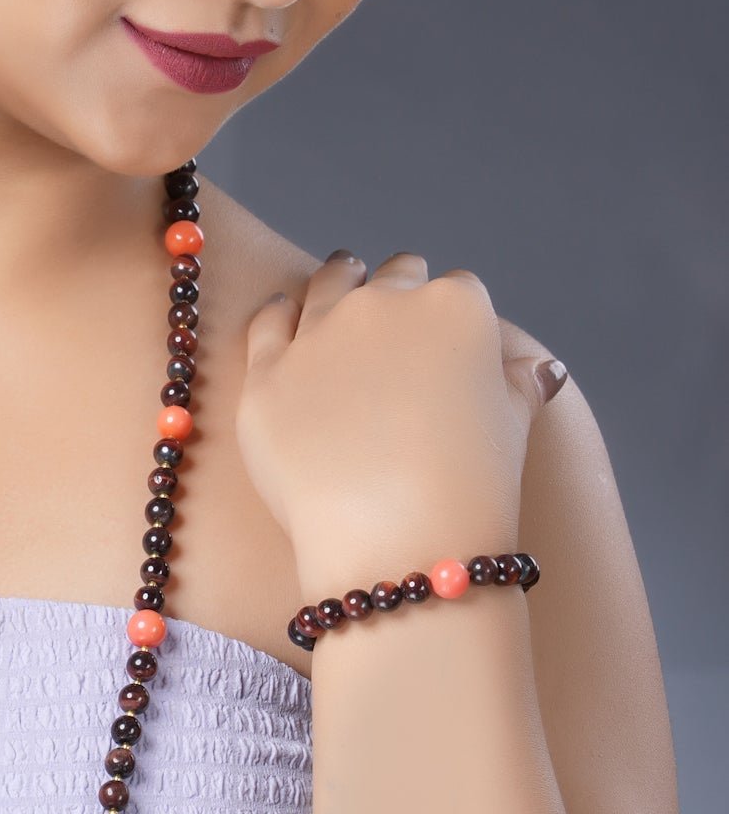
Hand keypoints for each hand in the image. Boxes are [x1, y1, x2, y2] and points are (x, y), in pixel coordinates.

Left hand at [236, 250, 568, 589]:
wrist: (398, 538)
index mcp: (455, 308)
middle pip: (394, 275)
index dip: (454, 309)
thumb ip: (521, 385)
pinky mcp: (268, 371)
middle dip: (399, 286)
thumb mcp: (513, 427)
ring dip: (338, 282)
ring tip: (342, 277)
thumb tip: (546, 369)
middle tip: (395, 307)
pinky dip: (279, 315)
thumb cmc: (472, 488)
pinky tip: (285, 312)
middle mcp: (384, 304)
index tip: (446, 331)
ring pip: (329, 284)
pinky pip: (269, 323)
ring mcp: (320, 334)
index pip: (459, 288)